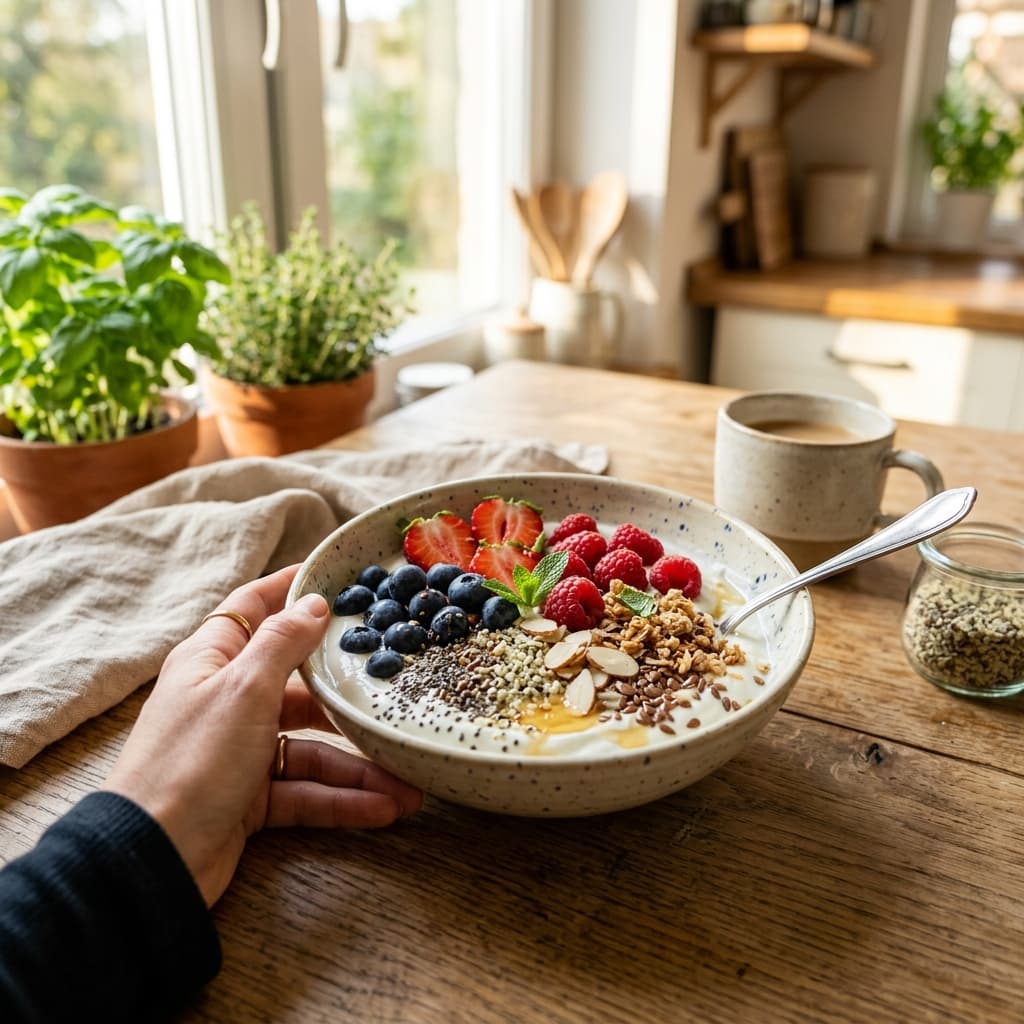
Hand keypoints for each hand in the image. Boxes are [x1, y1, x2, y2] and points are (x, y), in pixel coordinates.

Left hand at [105, 564, 422, 905]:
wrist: (152, 860)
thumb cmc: (191, 761)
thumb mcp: (244, 688)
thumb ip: (283, 642)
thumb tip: (315, 604)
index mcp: (213, 660)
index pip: (253, 608)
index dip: (290, 589)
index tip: (339, 578)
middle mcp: (226, 700)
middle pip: (297, 684)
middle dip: (345, 694)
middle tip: (395, 687)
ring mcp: (239, 752)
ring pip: (310, 747)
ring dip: (357, 764)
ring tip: (407, 779)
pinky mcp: (250, 800)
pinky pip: (306, 791)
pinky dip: (343, 800)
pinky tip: (385, 806)